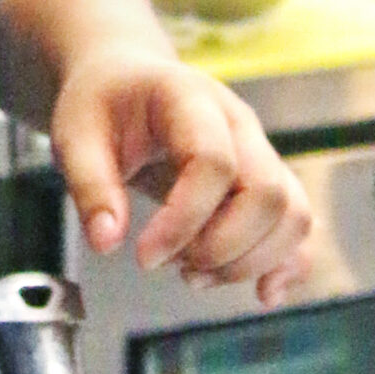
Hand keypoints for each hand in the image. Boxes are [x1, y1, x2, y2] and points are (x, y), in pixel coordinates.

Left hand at [49, 46, 311, 305]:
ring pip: (292, 214)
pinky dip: (287, 263)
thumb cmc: (103, 103)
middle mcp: (239, 125)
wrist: (127, 80)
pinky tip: (262, 293)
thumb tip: (106, 242)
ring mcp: (260, 152)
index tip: (143, 256)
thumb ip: (89, 186)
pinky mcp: (266, 182)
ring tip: (192, 274)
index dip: (182, 220)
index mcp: (190, 99)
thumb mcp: (75, 134)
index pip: (212, 163)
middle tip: (173, 265)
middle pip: (267, 194)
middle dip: (223, 248)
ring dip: (248, 261)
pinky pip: (298, 224)